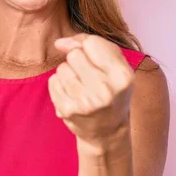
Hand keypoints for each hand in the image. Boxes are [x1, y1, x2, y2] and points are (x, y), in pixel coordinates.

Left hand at [49, 34, 134, 151]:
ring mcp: (85, 102)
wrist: (107, 131)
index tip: (91, 56)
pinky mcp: (67, 110)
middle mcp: (105, 90)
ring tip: (81, 86)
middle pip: (74, 54)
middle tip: (88, 76)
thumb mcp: (116, 66)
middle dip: (78, 60)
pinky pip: (53, 81)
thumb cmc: (112, 91)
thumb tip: (59, 43)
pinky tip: (72, 94)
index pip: (92, 43)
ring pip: (62, 67)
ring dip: (68, 73)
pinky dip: (59, 84)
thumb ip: (93, 44)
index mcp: (122, 76)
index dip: (87, 45)